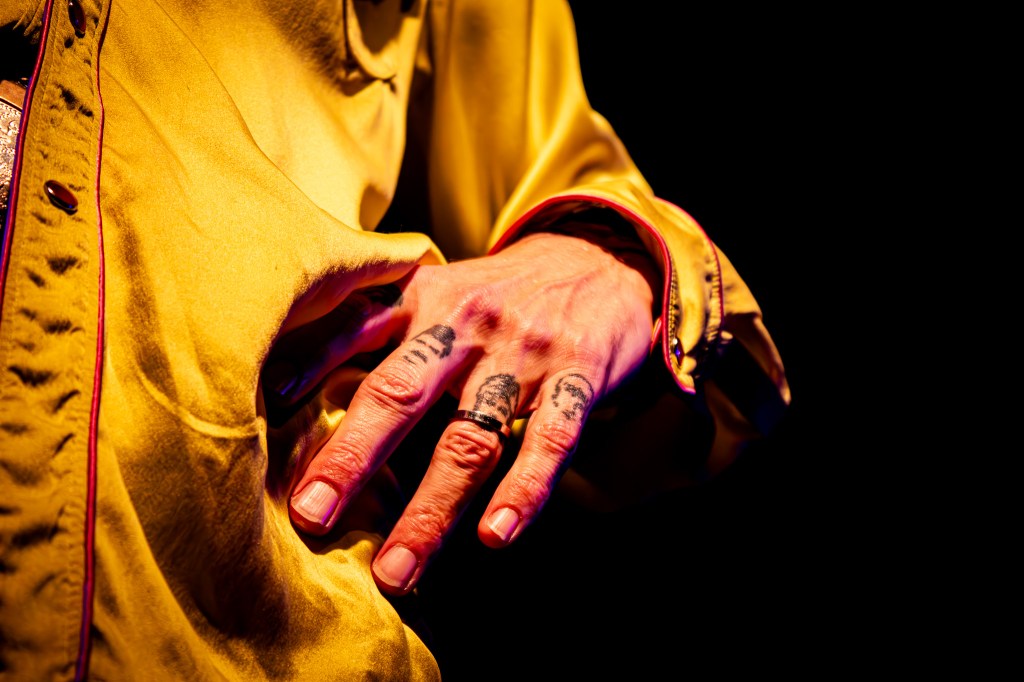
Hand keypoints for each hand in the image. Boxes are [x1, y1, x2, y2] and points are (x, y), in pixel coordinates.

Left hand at [272, 227, 659, 595]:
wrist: (601, 261)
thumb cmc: (499, 292)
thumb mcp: (436, 287)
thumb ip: (375, 322)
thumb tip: (287, 377)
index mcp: (423, 296)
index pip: (354, 329)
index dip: (307, 367)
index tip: (262, 414)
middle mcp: (467, 322)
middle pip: (401, 393)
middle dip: (352, 458)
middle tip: (311, 517)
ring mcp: (524, 352)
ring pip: (470, 437)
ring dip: (430, 509)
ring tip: (397, 572)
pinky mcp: (579, 376)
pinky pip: (550, 441)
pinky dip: (524, 491)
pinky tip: (496, 536)